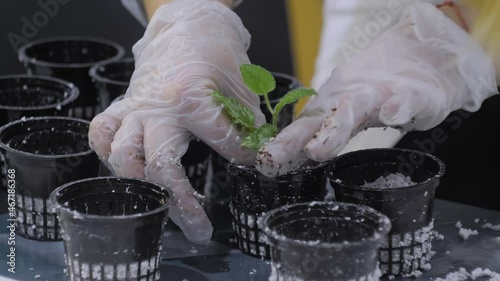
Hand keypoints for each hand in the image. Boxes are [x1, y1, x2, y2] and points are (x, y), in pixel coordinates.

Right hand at [89, 0, 264, 243]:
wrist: (188, 24)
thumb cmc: (217, 52)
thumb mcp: (242, 86)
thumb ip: (246, 123)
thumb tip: (253, 155)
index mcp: (193, 98)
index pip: (224, 145)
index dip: (244, 157)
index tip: (253, 163)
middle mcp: (159, 107)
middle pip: (160, 165)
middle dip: (181, 202)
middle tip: (199, 228)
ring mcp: (137, 107)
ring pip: (123, 155)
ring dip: (140, 184)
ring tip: (161, 201)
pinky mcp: (125, 104)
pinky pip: (102, 131)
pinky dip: (107, 152)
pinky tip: (127, 169)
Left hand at [256, 2, 497, 177]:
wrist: (424, 60)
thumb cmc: (380, 94)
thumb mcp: (349, 116)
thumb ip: (327, 134)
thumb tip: (297, 156)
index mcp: (335, 107)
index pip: (305, 128)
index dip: (285, 145)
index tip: (263, 163)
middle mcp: (351, 98)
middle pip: (320, 119)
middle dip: (295, 139)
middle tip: (274, 156)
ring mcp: (381, 94)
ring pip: (356, 109)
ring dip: (335, 129)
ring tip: (318, 150)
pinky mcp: (413, 94)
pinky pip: (406, 100)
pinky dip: (399, 106)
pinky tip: (392, 113)